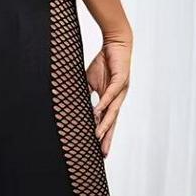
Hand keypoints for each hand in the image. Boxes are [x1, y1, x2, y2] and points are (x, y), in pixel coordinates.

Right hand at [86, 33, 131, 157]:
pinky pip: (111, 94)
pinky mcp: (121, 79)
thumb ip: (85, 95)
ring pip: (112, 111)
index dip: (103, 136)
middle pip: (112, 122)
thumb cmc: (104, 61)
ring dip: (105, 125)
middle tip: (103, 153)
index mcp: (110, 100)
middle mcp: (118, 99)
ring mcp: (121, 90)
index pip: (106, 122)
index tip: (99, 151)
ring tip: (98, 136)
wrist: (116, 42)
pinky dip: (104, 103)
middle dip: (107, 138)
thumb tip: (74, 105)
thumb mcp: (90, 81)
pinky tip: (98, 113)